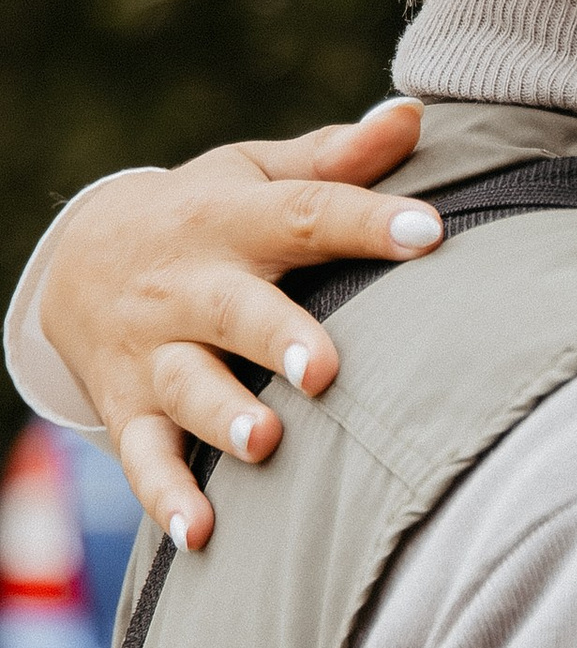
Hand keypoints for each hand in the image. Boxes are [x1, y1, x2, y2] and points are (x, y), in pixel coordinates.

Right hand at [33, 102, 437, 549]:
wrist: (77, 262)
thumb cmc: (205, 217)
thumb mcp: (254, 175)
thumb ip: (335, 159)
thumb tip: (415, 114)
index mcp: (230, 221)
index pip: (303, 214)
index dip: (364, 221)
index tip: (429, 232)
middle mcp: (187, 287)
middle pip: (234, 311)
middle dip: (277, 338)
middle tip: (324, 370)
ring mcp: (154, 352)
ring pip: (187, 386)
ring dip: (223, 417)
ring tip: (265, 443)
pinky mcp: (130, 410)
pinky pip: (145, 458)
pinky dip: (167, 497)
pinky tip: (201, 533)